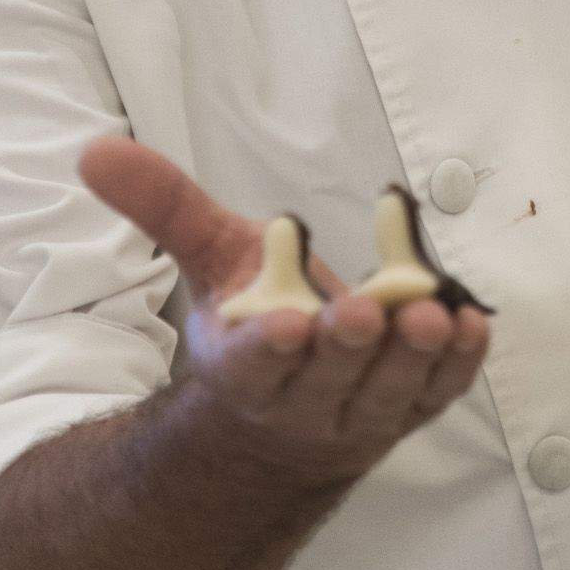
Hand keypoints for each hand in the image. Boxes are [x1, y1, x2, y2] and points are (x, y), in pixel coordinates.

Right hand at [80, 138, 490, 488]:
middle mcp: (302, 401)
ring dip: (413, 357)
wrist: (284, 420)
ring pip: (387, 391)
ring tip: (435, 316)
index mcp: (243, 370)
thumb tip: (97, 149)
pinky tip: (472, 325)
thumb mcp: (207, 262)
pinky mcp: (410, 411)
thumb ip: (164, 208)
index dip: (269, 347)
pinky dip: (458, 366)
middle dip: (347, 348)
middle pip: (327, 379)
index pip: (252, 366)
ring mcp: (360, 414)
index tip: (287, 321)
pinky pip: (437, 394)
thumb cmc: (250, 324)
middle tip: (366, 313)